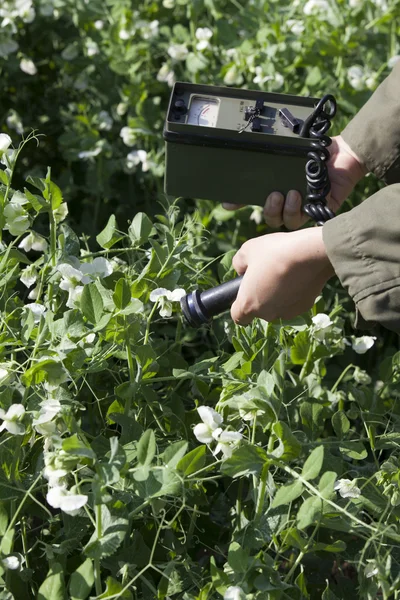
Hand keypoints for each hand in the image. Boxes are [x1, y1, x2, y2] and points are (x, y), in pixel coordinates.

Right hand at [223, 135, 366, 229]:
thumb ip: (264, 163)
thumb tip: (239, 170)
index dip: (238, 203)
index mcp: (276, 185)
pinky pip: (301, 221)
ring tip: (290, 195)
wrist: (342, 152)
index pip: (253, 198)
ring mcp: (302, 206)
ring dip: (282, 211)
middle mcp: (287, 198)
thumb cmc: (314, 150)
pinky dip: (297, 212)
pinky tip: (301, 197)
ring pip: (283, 222)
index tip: (228, 203)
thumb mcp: (285, 153)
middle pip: (270, 217)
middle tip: (273, 195)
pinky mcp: (316, 211)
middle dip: (268, 210)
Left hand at [230, 227, 334, 324]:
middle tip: (266, 276)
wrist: (309, 253)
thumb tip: (242, 270)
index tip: (245, 292)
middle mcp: (266, 314)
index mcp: (248, 304)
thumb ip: (239, 264)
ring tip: (283, 274)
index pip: (238, 317)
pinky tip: (297, 277)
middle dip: (261, 297)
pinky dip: (294, 294)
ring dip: (278, 296)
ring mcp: (286, 313)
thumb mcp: (247, 251)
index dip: (239, 305)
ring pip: (277, 308)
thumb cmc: (274, 252)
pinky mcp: (304, 308)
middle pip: (259, 311)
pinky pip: (294, 303)